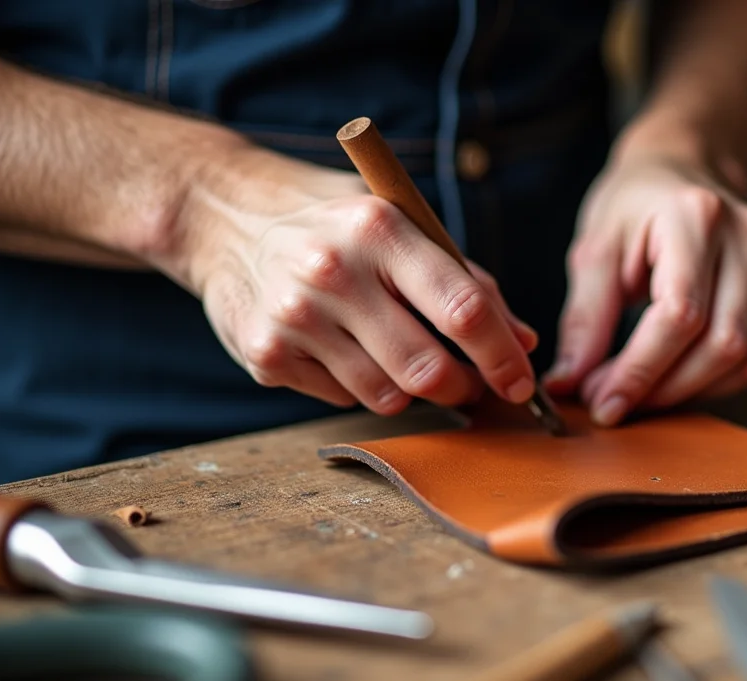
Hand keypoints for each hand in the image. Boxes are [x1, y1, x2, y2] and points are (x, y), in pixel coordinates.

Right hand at [182, 149, 538, 414]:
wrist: (224, 216)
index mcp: (380, 229)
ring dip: (413, 393)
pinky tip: (347, 351)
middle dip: (464, 389)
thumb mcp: (400, 223)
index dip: (502, 355)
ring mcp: (295, 316)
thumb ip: (464, 278)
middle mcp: (333, 271)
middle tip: (474, 388)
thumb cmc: (335, 222)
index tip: (522, 382)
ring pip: (386, 395)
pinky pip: (341, 398)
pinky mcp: (265, 354)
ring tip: (409, 363)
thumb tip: (522, 341)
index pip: (462, 307)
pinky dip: (360, 387)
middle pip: (427, 368)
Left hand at [544, 152, 746, 424]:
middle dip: (663, 388)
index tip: (604, 404)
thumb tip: (569, 382)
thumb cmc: (633, 205)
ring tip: (642, 392)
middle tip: (614, 401)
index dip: (641, 370)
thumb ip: (584, 318)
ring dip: (690, 391)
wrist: (682, 168)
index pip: (679, 315)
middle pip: (720, 344)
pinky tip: (677, 377)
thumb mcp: (595, 249)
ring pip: (746, 358)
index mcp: (695, 217)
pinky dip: (717, 382)